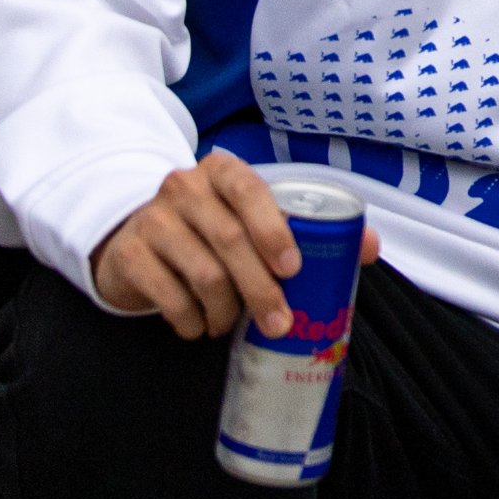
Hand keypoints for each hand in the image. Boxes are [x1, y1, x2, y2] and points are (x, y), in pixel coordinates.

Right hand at [89, 151, 377, 340]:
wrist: (137, 238)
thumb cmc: (213, 229)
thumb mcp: (255, 219)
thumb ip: (310, 229)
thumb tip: (370, 249)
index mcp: (222, 171)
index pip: (250, 192)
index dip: (273, 230)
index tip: (293, 269)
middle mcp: (184, 187)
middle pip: (229, 241)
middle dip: (260, 288)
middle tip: (280, 323)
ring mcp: (151, 219)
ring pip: (201, 272)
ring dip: (225, 309)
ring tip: (232, 325)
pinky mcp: (128, 253)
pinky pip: (166, 293)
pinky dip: (189, 318)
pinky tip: (199, 327)